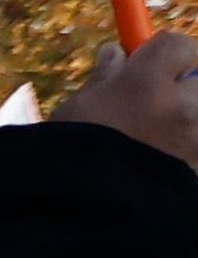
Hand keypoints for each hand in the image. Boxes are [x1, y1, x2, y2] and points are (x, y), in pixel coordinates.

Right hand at [53, 31, 197, 171]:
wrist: (87, 211)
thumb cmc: (72, 153)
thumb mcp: (79, 109)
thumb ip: (105, 78)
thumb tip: (115, 53)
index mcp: (146, 83)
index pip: (178, 45)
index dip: (169, 52)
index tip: (155, 61)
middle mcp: (181, 105)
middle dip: (188, 84)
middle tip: (164, 98)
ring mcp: (194, 138)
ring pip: (196, 115)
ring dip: (186, 118)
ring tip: (158, 135)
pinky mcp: (196, 166)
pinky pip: (192, 146)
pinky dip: (183, 147)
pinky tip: (159, 158)